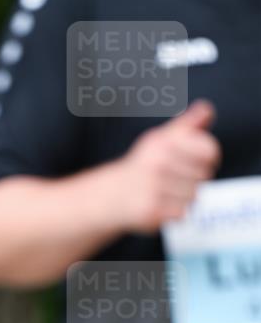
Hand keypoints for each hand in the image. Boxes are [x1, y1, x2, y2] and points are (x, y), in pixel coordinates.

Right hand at [114, 100, 220, 233]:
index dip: (210, 157)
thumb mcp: (161, 139)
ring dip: (184, 197)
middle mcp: (157, 163)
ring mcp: (153, 188)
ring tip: (166, 192)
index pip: (209, 151)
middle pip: (204, 176)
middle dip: (193, 179)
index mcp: (163, 143)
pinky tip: (161, 204)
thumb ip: (187, 125)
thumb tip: (207, 109)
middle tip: (174, 178)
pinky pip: (182, 213)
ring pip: (194, 196)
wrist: (113, 195)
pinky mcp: (151, 210)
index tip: (199, 160)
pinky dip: (174, 211)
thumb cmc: (142, 166)